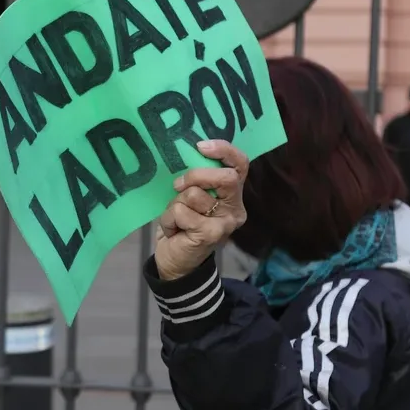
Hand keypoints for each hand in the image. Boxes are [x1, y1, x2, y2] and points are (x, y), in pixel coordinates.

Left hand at [154, 140, 248, 280]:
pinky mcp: (210, 234)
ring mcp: (225, 223)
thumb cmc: (182, 224)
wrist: (175, 262)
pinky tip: (174, 231)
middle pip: (225, 178)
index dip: (223, 150)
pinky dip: (169, 219)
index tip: (200, 146)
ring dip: (175, 204)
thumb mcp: (190, 197)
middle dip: (195, 176)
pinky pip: (181, 212)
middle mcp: (235, 208)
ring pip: (194, 195)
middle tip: (177, 185)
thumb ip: (197, 180)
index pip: (240, 164)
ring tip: (176, 218)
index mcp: (233, 194)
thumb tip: (188, 153)